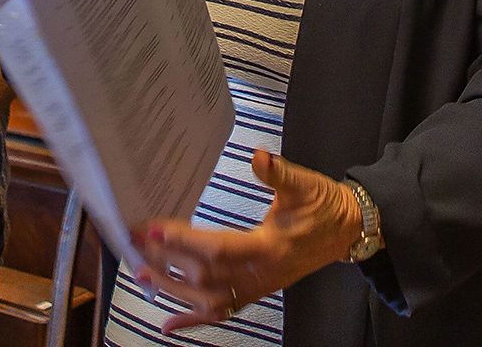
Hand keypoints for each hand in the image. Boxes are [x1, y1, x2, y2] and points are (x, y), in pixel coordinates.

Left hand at [133, 151, 362, 332]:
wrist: (346, 231)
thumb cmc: (323, 208)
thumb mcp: (304, 185)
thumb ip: (279, 174)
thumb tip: (260, 158)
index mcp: (269, 248)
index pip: (217, 248)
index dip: (183, 240)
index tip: (153, 228)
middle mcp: (259, 275)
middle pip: (204, 275)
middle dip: (166, 259)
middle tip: (135, 241)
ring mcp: (256, 288)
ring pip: (207, 298)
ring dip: (171, 288)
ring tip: (141, 272)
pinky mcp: (255, 292)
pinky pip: (221, 313)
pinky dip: (193, 321)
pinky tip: (169, 324)